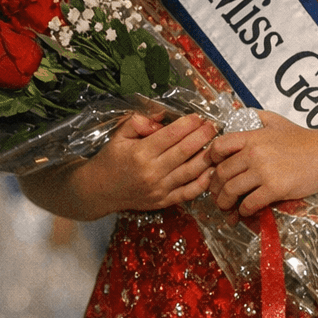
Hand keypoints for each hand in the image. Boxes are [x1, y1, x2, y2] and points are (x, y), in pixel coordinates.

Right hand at [60, 111, 215, 217]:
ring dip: (207, 156)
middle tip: (214, 125)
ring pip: (191, 171)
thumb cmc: (111, 158)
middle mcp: (152, 172)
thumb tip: (161, 115)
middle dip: (203, 136)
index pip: (171, 135)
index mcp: (141, 153)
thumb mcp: (120, 135)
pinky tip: (212, 170)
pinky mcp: (164, 202)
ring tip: (218, 144)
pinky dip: (203, 182)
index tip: (198, 116)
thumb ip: (139, 122)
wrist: (99, 190)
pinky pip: (188, 192)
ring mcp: (160, 189)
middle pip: (185, 151)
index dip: (188, 124)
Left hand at [207, 111, 317, 216]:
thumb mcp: (277, 120)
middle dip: (215, 188)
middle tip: (216, 195)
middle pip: (221, 172)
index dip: (211, 160)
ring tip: (226, 207)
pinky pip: (249, 203)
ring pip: (231, 190)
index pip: (219, 147)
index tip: (212, 169)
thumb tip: (238, 115)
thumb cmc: (303, 139)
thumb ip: (256, 117)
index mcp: (252, 137)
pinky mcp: (275, 188)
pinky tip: (246, 211)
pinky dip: (243, 211)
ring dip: (225, 203)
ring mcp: (264, 171)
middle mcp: (254, 153)